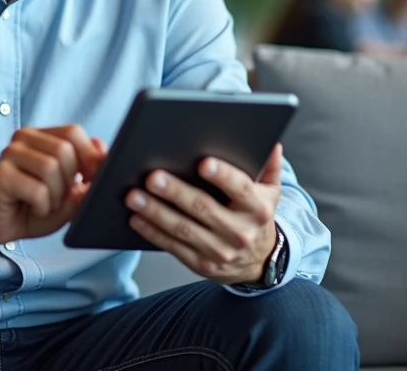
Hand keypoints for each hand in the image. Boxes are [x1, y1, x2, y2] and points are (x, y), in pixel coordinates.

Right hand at [0, 126, 105, 264]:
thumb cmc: (29, 208)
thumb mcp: (67, 195)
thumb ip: (87, 175)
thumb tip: (104, 152)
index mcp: (41, 136)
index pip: (73, 132)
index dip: (90, 157)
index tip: (92, 180)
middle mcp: (24, 138)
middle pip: (65, 150)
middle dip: (70, 181)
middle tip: (59, 199)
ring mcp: (10, 154)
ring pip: (52, 168)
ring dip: (56, 196)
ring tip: (44, 205)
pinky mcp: (2, 174)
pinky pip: (38, 189)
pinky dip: (42, 206)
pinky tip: (32, 209)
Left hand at [126, 144, 283, 285]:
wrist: (259, 261)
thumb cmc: (256, 216)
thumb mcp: (270, 191)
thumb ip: (269, 166)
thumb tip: (271, 142)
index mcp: (258, 209)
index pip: (241, 189)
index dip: (222, 176)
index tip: (203, 163)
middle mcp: (240, 232)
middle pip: (204, 208)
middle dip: (175, 192)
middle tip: (152, 177)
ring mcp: (220, 251)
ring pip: (184, 229)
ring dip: (156, 212)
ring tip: (134, 196)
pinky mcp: (202, 264)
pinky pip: (173, 246)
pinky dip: (152, 232)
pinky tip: (137, 217)